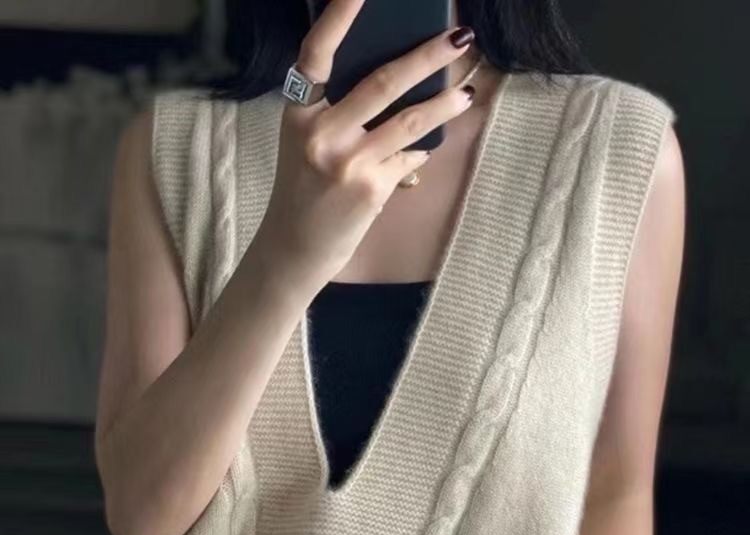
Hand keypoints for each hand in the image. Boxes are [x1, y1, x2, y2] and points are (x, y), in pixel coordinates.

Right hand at [254, 0, 477, 290]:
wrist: (294, 249)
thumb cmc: (304, 191)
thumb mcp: (306, 143)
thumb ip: (336, 112)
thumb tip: (397, 80)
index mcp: (299, 114)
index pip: (317, 54)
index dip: (339, 16)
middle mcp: (321, 134)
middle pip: (384, 82)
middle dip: (428, 56)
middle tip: (460, 37)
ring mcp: (348, 162)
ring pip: (409, 121)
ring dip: (445, 105)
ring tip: (467, 93)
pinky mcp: (372, 189)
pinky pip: (408, 159)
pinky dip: (419, 154)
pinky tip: (422, 152)